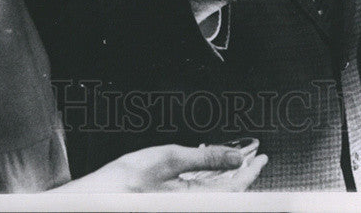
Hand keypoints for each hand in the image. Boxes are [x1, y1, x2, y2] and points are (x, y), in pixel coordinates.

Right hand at [60, 144, 268, 191]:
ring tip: (237, 156)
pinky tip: (210, 164)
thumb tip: (236, 155)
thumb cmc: (126, 180)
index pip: (235, 188)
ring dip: (227, 172)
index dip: (251, 171)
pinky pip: (199, 190)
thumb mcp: (170, 158)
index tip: (262, 158)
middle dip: (242, 170)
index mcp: (195, 199)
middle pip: (227, 190)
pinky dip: (209, 176)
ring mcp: (182, 203)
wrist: (98, 196)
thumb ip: (206, 158)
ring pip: (214, 190)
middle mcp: (191, 204)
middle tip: (255, 154)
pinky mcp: (172, 200)